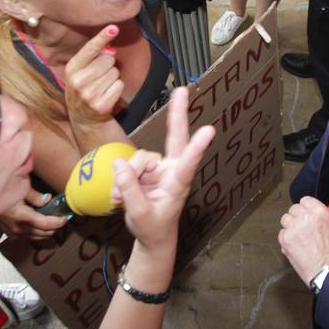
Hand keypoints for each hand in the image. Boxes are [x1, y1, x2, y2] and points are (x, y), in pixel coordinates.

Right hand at [0, 188, 69, 239]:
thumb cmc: (4, 188)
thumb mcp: (20, 187)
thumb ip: (35, 196)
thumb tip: (48, 200)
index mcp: (22, 217)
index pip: (46, 224)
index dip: (59, 222)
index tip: (67, 216)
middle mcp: (18, 228)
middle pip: (44, 233)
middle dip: (56, 226)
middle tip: (62, 217)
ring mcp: (14, 233)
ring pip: (38, 237)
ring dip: (48, 231)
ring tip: (55, 221)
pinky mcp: (12, 234)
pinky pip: (30, 237)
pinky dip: (39, 233)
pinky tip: (42, 225)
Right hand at [64, 25, 123, 128]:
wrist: (83, 117)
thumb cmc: (84, 88)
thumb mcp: (80, 71)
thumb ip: (93, 57)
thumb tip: (110, 47)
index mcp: (72, 68)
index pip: (90, 49)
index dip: (103, 37)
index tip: (114, 27)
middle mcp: (78, 81)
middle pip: (108, 59)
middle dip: (108, 65)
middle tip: (100, 76)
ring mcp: (89, 94)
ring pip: (115, 72)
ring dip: (112, 77)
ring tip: (102, 86)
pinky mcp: (101, 105)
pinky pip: (119, 85)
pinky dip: (117, 88)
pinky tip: (107, 94)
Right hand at [111, 88, 214, 251]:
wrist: (151, 237)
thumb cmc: (152, 227)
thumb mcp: (139, 214)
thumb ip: (130, 189)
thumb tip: (120, 164)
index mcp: (178, 184)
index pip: (188, 163)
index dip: (197, 147)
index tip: (210, 130)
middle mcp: (171, 170)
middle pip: (175, 138)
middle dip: (177, 114)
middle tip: (182, 91)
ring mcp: (158, 168)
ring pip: (138, 159)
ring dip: (126, 178)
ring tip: (119, 199)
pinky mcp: (145, 169)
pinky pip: (128, 166)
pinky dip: (120, 181)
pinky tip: (118, 196)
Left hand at [279, 196, 328, 285]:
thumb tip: (325, 211)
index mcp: (320, 212)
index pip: (305, 200)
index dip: (306, 208)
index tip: (306, 214)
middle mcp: (305, 217)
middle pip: (294, 209)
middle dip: (297, 217)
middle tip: (303, 228)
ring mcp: (294, 227)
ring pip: (285, 219)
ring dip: (290, 226)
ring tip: (298, 237)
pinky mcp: (286, 239)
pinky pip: (281, 233)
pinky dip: (286, 239)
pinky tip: (295, 245)